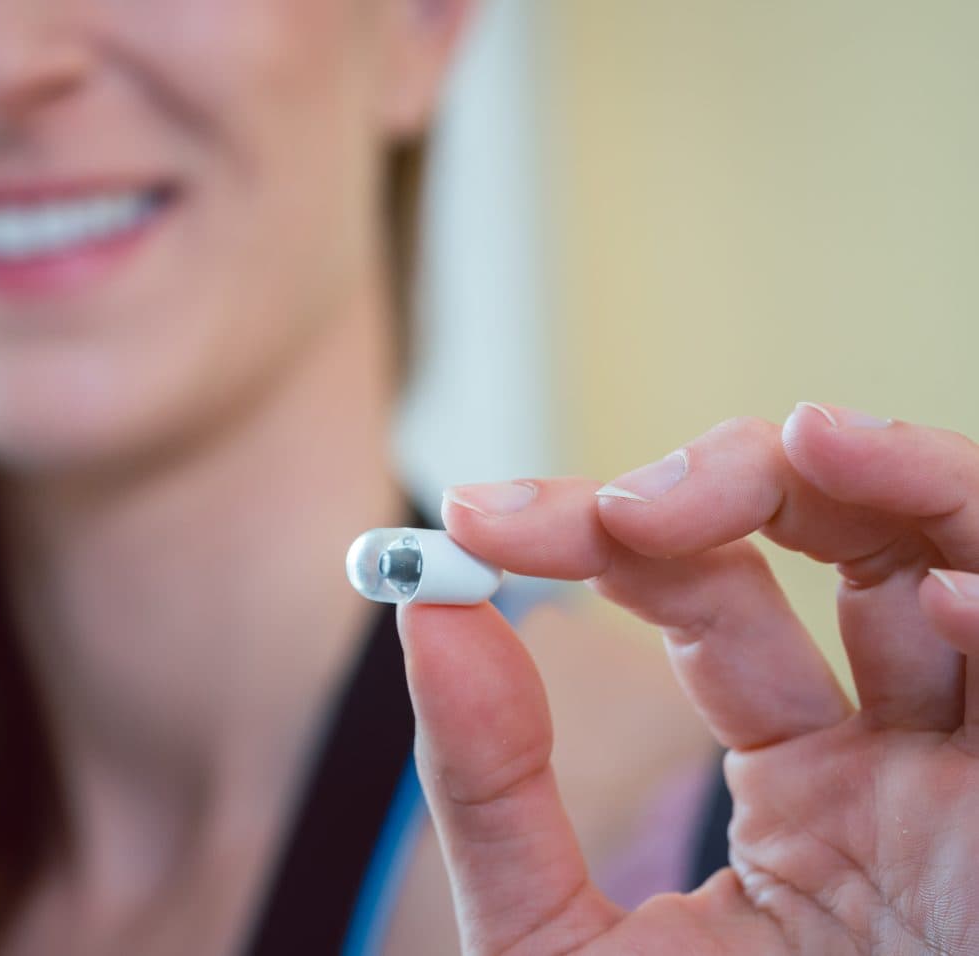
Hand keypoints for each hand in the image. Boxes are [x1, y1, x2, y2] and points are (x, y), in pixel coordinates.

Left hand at [401, 404, 978, 954]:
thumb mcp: (562, 948)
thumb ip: (492, 792)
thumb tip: (428, 620)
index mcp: (807, 788)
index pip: (704, 601)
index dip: (589, 537)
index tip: (469, 519)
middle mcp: (917, 757)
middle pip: (832, 545)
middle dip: (713, 488)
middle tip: (603, 510)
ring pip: (966, 549)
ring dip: (881, 478)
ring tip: (793, 447)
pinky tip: (941, 595)